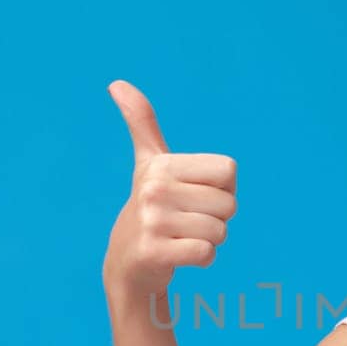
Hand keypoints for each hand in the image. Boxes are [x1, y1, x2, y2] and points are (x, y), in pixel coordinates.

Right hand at [102, 80, 237, 306]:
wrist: (127, 263)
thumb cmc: (151, 208)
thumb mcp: (148, 163)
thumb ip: (142, 123)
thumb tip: (117, 83)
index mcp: (161, 165)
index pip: (229, 171)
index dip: (222, 188)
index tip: (195, 195)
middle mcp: (154, 189)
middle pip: (229, 204)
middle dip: (217, 218)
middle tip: (187, 222)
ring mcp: (153, 221)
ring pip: (220, 231)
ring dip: (209, 241)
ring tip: (181, 238)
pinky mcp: (154, 252)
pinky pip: (207, 253)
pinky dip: (203, 259)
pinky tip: (180, 256)